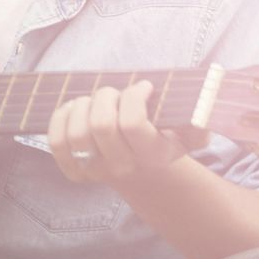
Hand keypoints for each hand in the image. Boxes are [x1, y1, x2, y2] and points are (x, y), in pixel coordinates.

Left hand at [48, 80, 202, 186]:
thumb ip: (200, 122)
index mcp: (153, 155)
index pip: (132, 123)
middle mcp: (123, 167)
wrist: (144, 171)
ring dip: (82, 105)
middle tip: (114, 92)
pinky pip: (57, 142)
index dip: (133, 96)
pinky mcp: (75, 171)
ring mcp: (96, 171)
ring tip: (94, 100)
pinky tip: (75, 110)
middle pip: (101, 124)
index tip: (143, 87)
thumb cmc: (165, 138)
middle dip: (106, 96)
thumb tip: (201, 113)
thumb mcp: (190, 131)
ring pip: (76, 131)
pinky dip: (61, 118)